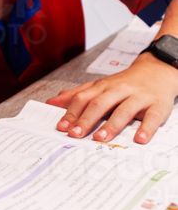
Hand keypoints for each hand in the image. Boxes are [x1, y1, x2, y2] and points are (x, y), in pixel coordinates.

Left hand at [46, 52, 177, 142]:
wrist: (157, 70)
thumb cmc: (125, 83)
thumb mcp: (99, 85)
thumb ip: (77, 94)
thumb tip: (51, 103)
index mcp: (103, 87)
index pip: (83, 99)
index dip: (71, 113)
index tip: (62, 127)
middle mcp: (119, 90)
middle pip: (100, 104)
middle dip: (86, 120)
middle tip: (75, 135)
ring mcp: (138, 97)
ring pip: (123, 110)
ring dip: (111, 125)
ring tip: (100, 138)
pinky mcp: (157, 105)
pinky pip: (152, 117)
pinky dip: (146, 128)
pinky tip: (139, 139)